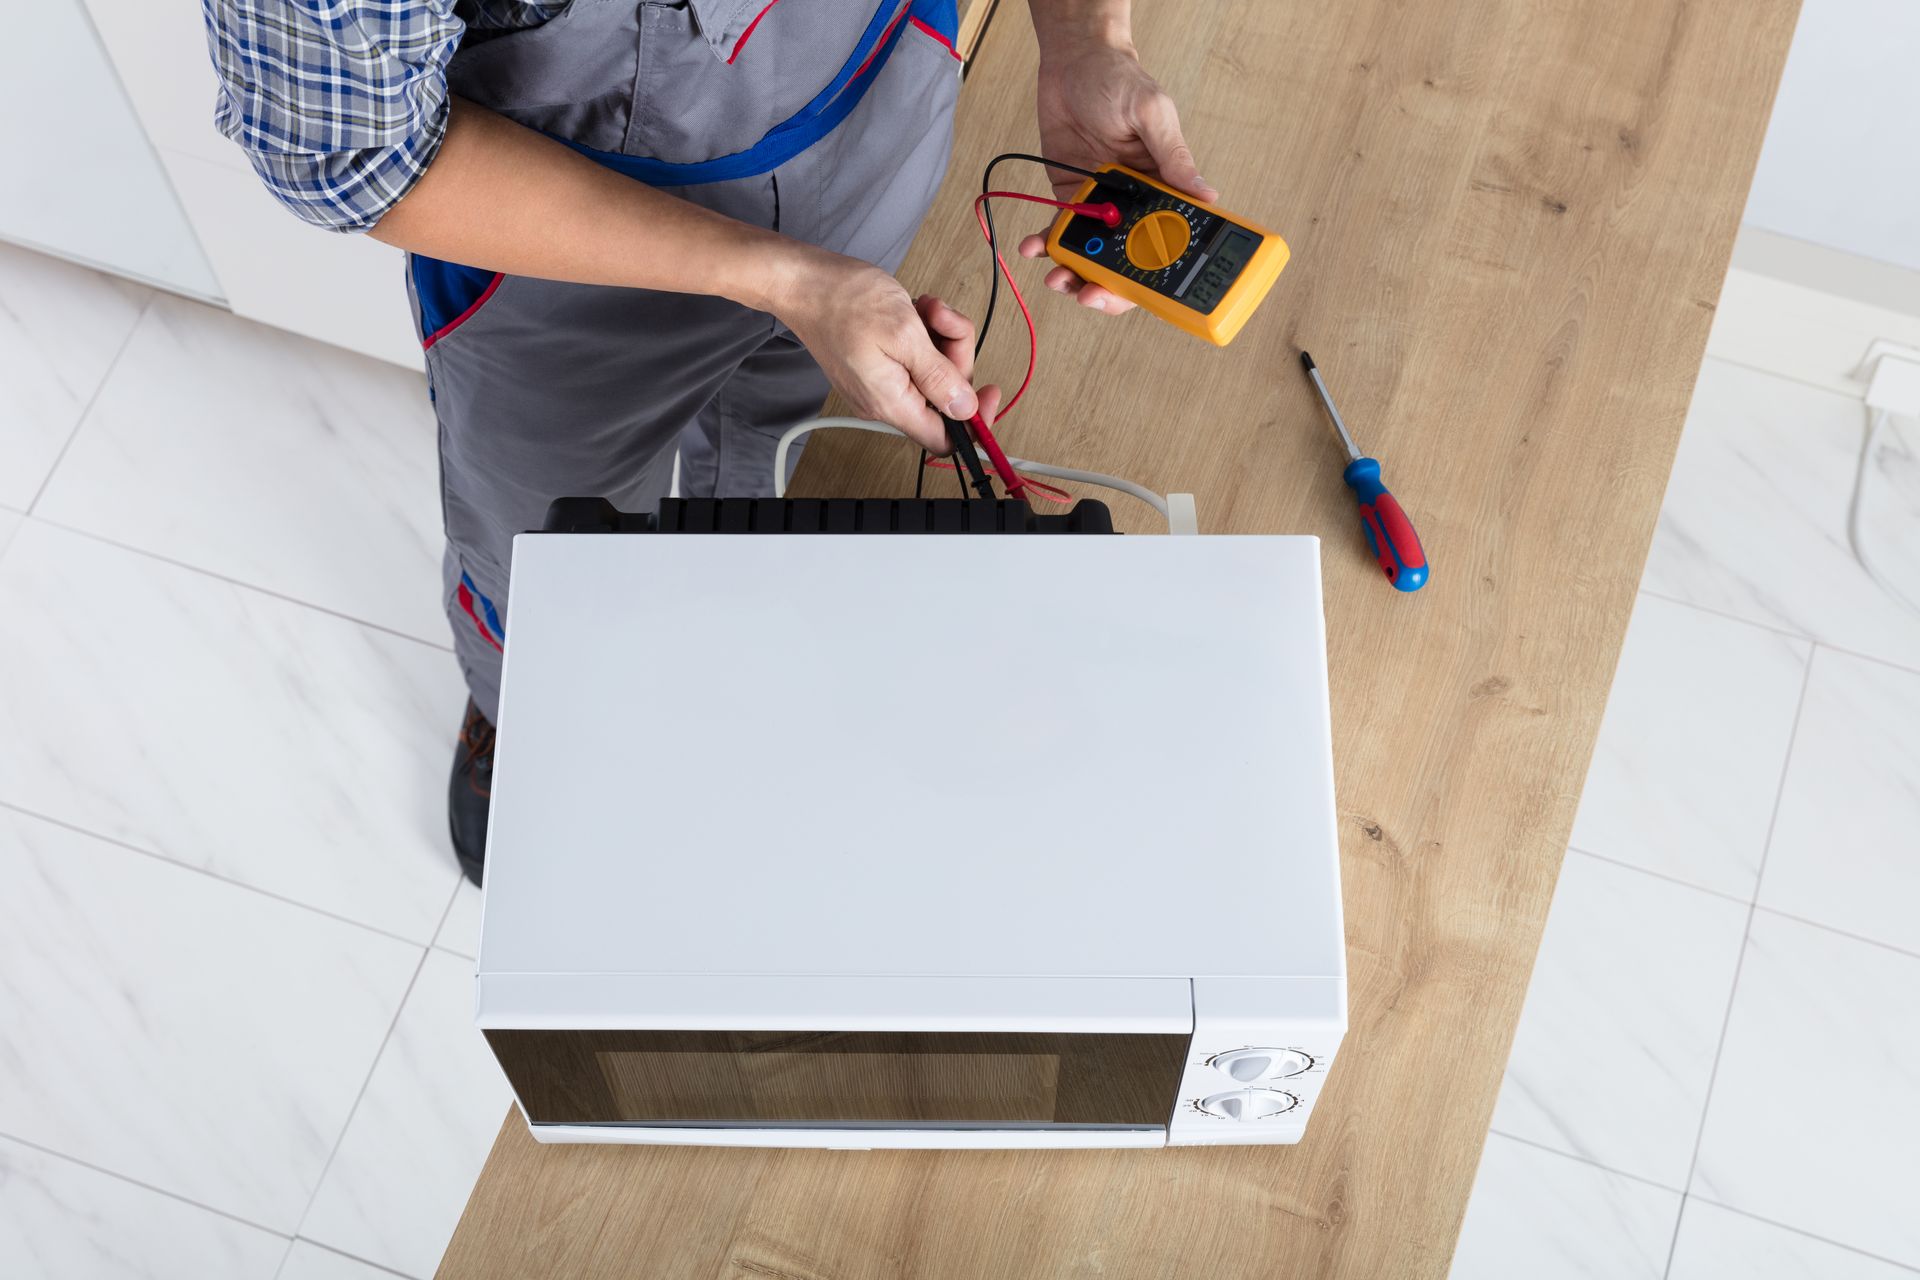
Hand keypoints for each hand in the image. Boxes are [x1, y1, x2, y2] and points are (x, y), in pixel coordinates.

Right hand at [769, 249, 981, 450]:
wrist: (802, 281)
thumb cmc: (844, 301)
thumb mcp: (905, 333)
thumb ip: (939, 376)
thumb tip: (966, 409)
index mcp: (892, 402)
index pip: (945, 438)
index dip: (974, 421)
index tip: (990, 391)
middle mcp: (885, 400)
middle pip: (944, 395)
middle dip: (956, 354)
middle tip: (944, 320)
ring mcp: (880, 382)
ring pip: (933, 370)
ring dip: (940, 336)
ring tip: (925, 308)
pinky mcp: (877, 363)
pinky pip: (915, 356)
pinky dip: (923, 331)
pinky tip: (913, 310)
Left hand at [1019, 26, 1217, 313]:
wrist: (1074, 64)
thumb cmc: (1119, 80)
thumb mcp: (1152, 112)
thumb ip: (1171, 155)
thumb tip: (1205, 194)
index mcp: (1162, 190)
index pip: (1166, 245)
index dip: (1156, 276)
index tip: (1137, 290)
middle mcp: (1133, 206)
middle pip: (1126, 264)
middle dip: (1107, 287)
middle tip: (1088, 294)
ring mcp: (1100, 206)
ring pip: (1090, 256)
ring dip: (1074, 274)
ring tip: (1058, 277)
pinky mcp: (1071, 198)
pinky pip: (1060, 231)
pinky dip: (1046, 244)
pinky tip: (1034, 246)